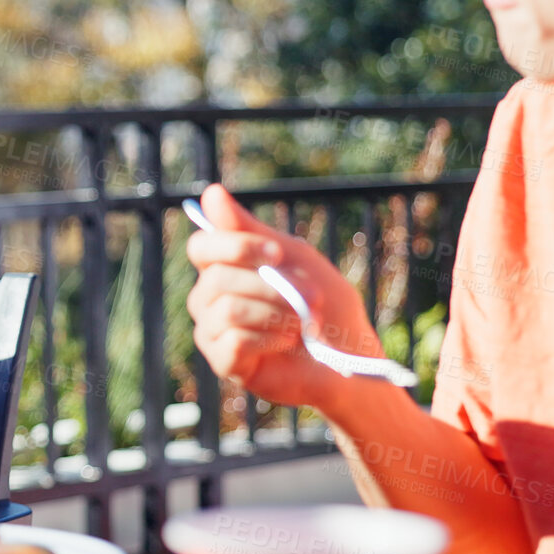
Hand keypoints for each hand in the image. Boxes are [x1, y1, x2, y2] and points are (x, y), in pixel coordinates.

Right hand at [185, 183, 381, 410]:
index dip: (234, 246)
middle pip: (218, 279)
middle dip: (272, 286)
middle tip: (310, 297)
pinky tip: (286, 342)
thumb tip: (211, 191)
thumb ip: (251, 229)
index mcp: (223, 269)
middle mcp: (209, 298)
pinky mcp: (224, 362)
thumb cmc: (324, 305)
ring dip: (276, 313)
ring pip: (227, 309)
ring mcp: (213, 331)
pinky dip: (269, 338)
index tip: (276, 253)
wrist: (351, 357)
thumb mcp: (294, 258)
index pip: (202, 247)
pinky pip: (233, 341)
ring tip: (301, 322)